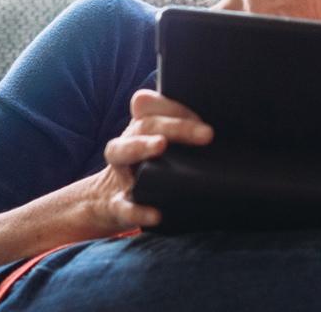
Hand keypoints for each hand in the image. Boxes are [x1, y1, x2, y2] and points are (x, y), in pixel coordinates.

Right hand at [66, 89, 213, 234]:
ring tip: (161, 145)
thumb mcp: (161, 151)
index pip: (155, 106)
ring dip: (140, 146)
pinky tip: (155, 214)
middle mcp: (127, 143)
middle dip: (175, 126)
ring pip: (121, 151)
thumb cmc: (147, 170)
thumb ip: (183, 134)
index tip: (207, 123)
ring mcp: (119, 172)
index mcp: (141, 128)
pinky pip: (124, 205)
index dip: (178, 108)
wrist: (108, 204)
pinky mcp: (117, 204)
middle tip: (207, 133)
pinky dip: (138, 210)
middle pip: (145, 125)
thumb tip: (212, 129)